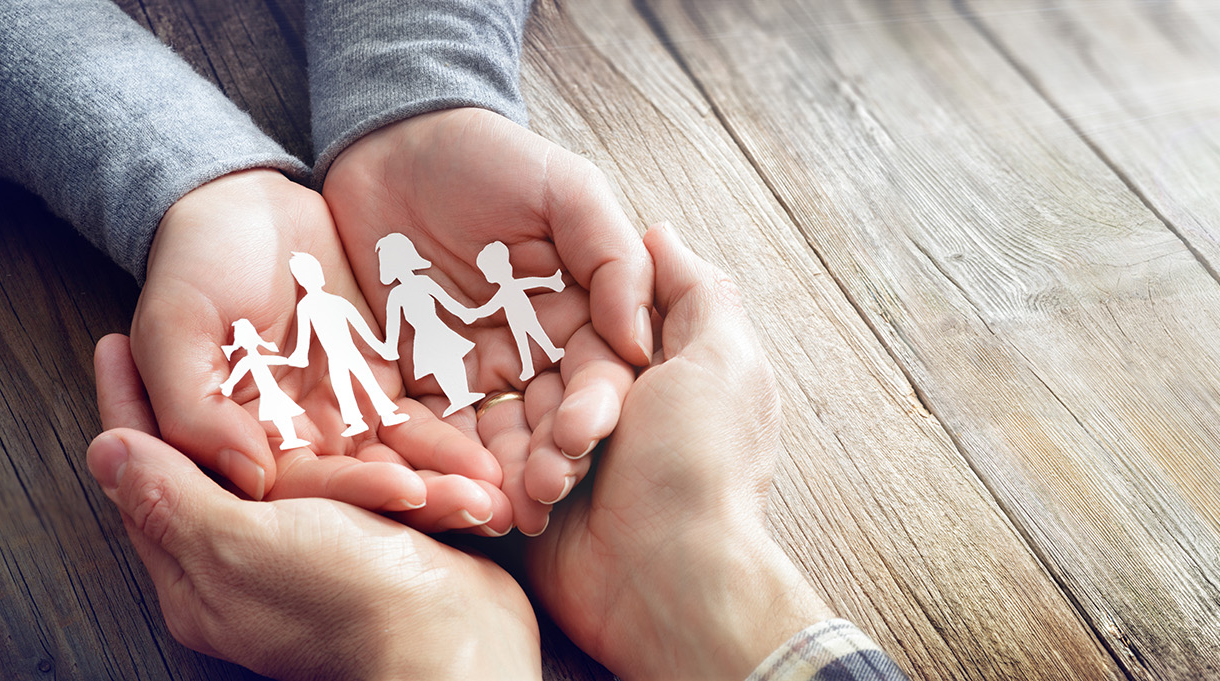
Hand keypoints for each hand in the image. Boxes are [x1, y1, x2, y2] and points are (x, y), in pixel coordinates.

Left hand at [90, 334, 539, 678]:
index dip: (131, 407)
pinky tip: (360, 406)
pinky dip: (362, 446)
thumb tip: (106, 452)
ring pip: (294, 464)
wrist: (457, 640)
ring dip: (300, 413)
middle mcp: (250, 562)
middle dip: (212, 399)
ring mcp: (314, 551)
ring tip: (281, 353)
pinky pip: (356, 478)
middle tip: (200, 334)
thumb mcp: (239, 543)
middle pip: (215, 464)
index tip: (116, 346)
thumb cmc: (347, 600)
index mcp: (199, 572)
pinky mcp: (372, 540)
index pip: (146, 478)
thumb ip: (173, 496)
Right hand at [131, 169, 502, 530]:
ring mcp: (342, 415)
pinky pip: (423, 423)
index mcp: (239, 439)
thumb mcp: (175, 326)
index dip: (354, 491)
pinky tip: (497, 457)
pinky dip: (456, 442)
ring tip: (499, 493)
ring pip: (400, 463)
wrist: (242, 205)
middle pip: (361, 486)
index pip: (300, 487)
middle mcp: (295, 440)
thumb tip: (249, 479)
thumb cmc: (194, 262)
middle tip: (481, 509)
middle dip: (422, 500)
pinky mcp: (381, 387)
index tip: (409, 492)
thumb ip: (195, 406)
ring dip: (448, 481)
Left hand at [324, 108, 649, 535]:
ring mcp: (482, 370)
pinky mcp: (420, 378)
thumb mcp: (569, 190)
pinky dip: (439, 461)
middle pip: (556, 420)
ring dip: (502, 477)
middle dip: (553, 461)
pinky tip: (441, 488)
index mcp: (587, 314)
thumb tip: (640, 344)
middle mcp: (541, 352)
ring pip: (502, 437)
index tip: (580, 439)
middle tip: (541, 494)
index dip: (596, 411)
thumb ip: (612, 257)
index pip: (603, 376)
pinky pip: (433, 428)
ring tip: (498, 510)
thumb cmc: (493, 158)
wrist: (394, 141)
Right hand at [529, 227, 832, 678]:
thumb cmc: (700, 466)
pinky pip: (500, 468)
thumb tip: (661, 232)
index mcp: (671, 375)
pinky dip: (508, 477)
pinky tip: (524, 492)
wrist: (665, 580)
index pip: (606, 325)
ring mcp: (580, 462)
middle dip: (563, 401)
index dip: (589, 327)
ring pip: (524, 418)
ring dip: (535, 444)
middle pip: (558, 371)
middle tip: (583, 433)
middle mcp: (625, 415)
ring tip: (560, 472)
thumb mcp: (719, 359)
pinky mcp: (538, 503)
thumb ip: (694, 291)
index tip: (564, 328)